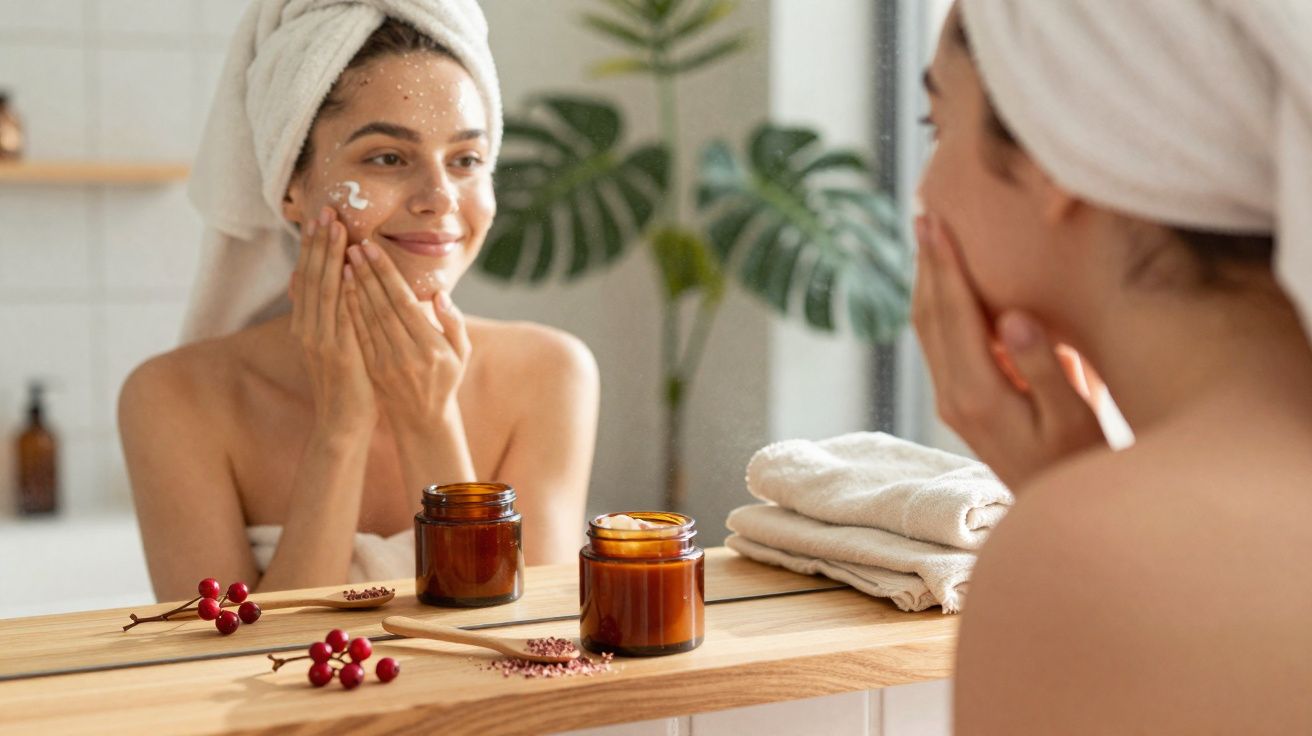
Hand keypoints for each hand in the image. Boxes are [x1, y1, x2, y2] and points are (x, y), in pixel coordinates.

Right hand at [289, 207, 375, 429]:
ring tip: (335, 228)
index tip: (319, 219)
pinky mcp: (337, 352)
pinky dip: (341, 290)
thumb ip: (324, 317)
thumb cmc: (345, 383)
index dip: (312, 248)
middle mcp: (308, 329)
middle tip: (326, 210)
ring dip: (328, 257)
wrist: (342, 422)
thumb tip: (315, 286)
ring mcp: (320, 340)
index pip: (308, 278)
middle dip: (318, 243)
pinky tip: (347, 268)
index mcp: (307, 326)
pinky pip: (339, 314)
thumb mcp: (330, 346)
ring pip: (323, 290)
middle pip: (311, 276)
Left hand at [342, 240, 470, 430]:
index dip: (386, 274)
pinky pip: (359, 333)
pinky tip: (341, 289)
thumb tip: (440, 295)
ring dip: (354, 286)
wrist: (423, 419)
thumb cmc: (446, 380)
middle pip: (382, 305)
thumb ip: (454, 322)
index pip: (403, 301)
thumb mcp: (462, 353)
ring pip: (367, 317)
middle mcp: (407, 353)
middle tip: (353, 245)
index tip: (373, 248)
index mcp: (430, 347)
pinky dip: (349, 309)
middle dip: (367, 273)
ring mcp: (386, 362)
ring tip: (343, 259)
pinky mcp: (371, 367)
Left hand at [911, 214, 1105, 489]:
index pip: (955, 315)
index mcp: (980, 394)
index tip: (935, 222)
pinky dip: (938, 304)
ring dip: (927, 281)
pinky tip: (947, 282)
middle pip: (930, 316)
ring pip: (928, 329)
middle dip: (928, 263)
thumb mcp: (1075, 418)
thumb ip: (1044, 367)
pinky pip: (938, 342)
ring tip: (928, 237)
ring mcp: (951, 401)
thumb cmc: (1081, 462)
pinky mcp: (959, 403)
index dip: (944, 265)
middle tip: (924, 211)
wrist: (1059, 509)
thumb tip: (1011, 317)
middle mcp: (954, 396)